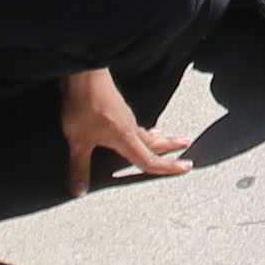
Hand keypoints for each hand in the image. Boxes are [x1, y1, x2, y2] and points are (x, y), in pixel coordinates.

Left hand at [56, 66, 192, 195]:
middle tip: (186, 145)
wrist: (84, 73)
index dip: (168, 167)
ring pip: (145, 131)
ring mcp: (124, 115)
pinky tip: (135, 128)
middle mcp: (129, 127)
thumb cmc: (84, 105)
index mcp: (125, 138)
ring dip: (157, 137)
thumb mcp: (78, 141)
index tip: (185, 168)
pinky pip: (134, 123)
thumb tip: (78, 190)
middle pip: (154, 142)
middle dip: (171, 146)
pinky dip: (141, 129)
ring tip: (163, 138)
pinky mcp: (116, 107)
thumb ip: (79, 167)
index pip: (149, 159)